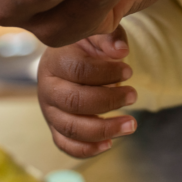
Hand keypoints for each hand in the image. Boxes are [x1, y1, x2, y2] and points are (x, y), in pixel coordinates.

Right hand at [38, 26, 136, 157]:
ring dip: (103, 129)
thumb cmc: (88, 43)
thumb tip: (122, 52)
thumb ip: (109, 37)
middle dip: (108, 102)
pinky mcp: (55, 127)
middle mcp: (48, 88)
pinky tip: (110, 143)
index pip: (79, 70)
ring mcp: (49, 111)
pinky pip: (66, 145)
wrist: (70, 56)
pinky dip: (87, 149)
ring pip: (71, 128)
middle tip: (134, 96)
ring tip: (132, 124)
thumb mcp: (98, 33)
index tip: (130, 71)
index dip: (106, 73)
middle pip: (74, 102)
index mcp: (55, 61)